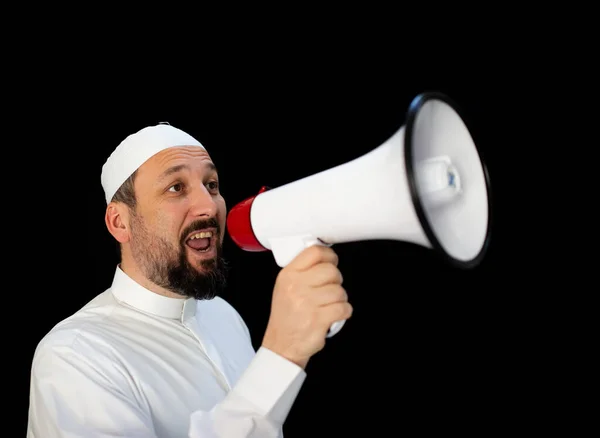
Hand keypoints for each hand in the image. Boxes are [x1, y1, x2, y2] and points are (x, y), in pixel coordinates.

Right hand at [261, 245, 352, 368]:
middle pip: (330, 270)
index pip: (313, 252)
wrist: (282, 345)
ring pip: (339, 290)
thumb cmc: (286, 317)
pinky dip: (344, 311)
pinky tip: (335, 314)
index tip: (331, 260)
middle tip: (330, 288)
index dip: (328, 255)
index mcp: (288, 276)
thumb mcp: (285, 287)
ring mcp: (307, 303)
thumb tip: (324, 257)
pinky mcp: (318, 319)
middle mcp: (296, 287)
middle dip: (336, 280)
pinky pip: (344, 308)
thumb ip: (302, 271)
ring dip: (340, 298)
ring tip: (330, 304)